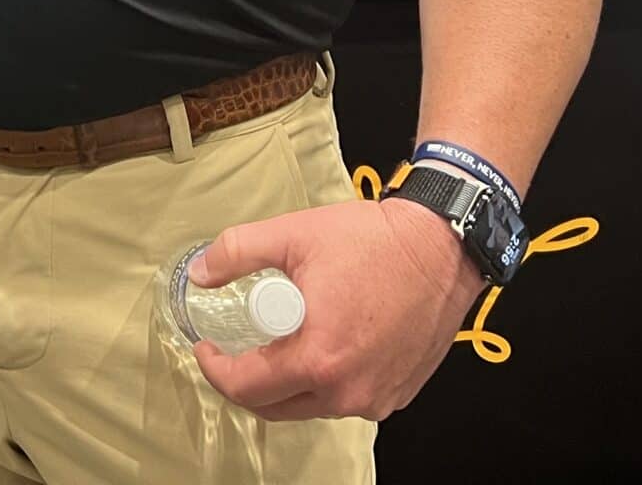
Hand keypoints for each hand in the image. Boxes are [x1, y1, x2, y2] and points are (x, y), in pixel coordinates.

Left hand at [189, 195, 479, 422]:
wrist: (442, 248)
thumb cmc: (372, 241)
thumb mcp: (293, 234)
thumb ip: (237, 252)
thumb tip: (200, 273)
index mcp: (317, 359)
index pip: (247, 389)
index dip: (215, 370)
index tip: (207, 347)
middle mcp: (348, 391)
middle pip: (275, 408)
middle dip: (247, 382)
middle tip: (237, 349)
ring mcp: (376, 398)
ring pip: (311, 406)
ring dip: (288, 384)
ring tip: (282, 341)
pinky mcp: (398, 394)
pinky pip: (347, 399)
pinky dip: (327, 381)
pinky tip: (325, 346)